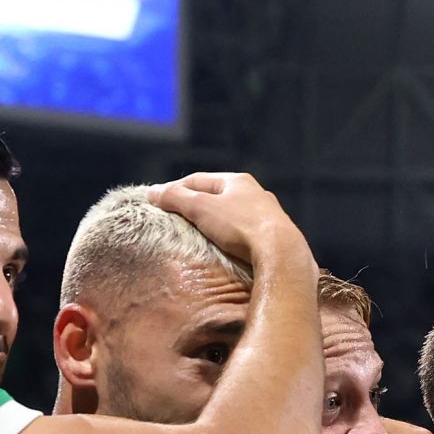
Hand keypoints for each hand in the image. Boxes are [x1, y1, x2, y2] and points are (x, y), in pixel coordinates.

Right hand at [146, 173, 305, 268]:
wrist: (281, 253)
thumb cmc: (240, 226)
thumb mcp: (201, 208)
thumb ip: (176, 198)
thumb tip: (152, 192)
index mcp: (237, 181)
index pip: (198, 180)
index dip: (175, 189)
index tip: (159, 202)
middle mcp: (255, 194)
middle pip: (218, 196)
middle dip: (197, 205)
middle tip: (177, 219)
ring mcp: (268, 216)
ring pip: (235, 215)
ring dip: (216, 223)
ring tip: (199, 236)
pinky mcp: (276, 238)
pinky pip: (247, 234)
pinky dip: (233, 238)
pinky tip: (227, 250)